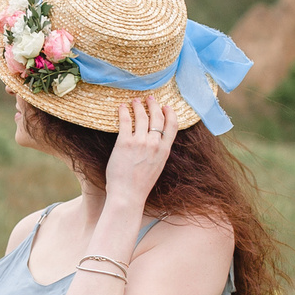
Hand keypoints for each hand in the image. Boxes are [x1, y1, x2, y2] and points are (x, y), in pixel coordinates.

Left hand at [104, 94, 174, 208]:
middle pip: (157, 117)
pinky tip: (122, 107)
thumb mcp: (157, 167)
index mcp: (164, 151)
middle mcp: (154, 144)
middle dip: (154, 104)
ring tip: (135, 101)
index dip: (170, 113)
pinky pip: (125, 121)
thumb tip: (155, 141)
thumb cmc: (140, 185)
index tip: (166, 106)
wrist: (128, 196)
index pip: (173, 125)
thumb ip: (158, 152)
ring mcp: (140, 142)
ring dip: (139, 105)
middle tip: (149, 98)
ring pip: (142, 116)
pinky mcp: (124, 143)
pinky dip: (124, 111)